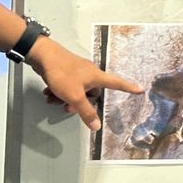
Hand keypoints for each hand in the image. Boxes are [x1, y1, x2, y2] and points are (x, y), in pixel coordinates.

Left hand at [27, 37, 142, 130]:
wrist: (43, 55)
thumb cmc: (62, 74)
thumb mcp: (74, 96)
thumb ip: (86, 112)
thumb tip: (98, 126)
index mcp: (97, 77)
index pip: (117, 83)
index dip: (129, 88)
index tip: (140, 89)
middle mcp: (90, 73)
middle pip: (91, 94)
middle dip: (79, 103)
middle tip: (67, 107)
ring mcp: (78, 72)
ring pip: (77, 91)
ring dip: (64, 98)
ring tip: (52, 98)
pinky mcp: (67, 71)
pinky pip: (68, 86)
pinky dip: (59, 92)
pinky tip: (48, 93)